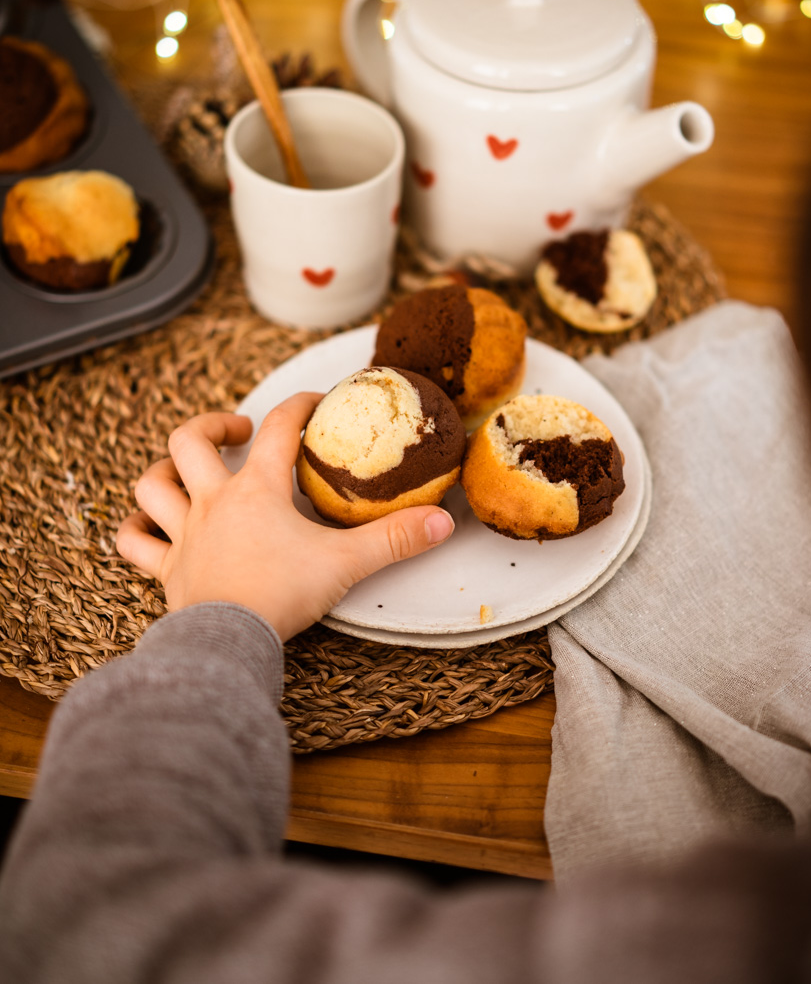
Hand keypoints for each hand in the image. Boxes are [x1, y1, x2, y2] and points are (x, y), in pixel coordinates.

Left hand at [116, 392, 454, 641]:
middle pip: (191, 441)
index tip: (315, 403)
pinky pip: (135, 543)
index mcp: (257, 490)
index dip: (298, 406)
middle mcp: (215, 502)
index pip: (279, 429)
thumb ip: (394, 540)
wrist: (228, 641)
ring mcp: (184, 534)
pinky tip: (144, 527)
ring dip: (164, 471)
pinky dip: (134, 531)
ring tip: (183, 469)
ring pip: (154, 485)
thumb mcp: (346, 564)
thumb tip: (443, 521)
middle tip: (238, 430)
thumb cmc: (281, 595)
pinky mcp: (167, 570)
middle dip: (212, 425)